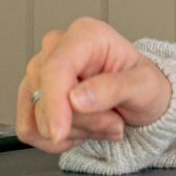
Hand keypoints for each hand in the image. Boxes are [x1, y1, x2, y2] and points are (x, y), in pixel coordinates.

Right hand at [15, 16, 173, 153]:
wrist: (139, 101)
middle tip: (114, 121)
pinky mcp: (30, 97)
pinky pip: (30, 130)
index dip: (54, 103)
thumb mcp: (144, 85)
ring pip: (37, 118)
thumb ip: (113, 88)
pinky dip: (59, 140)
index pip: (56, 68)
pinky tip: (84, 130)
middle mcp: (56, 49)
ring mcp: (39, 73)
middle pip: (46, 97)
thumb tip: (76, 99)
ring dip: (75, 132)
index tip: (59, 132)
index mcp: (85, 35)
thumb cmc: (143, 86)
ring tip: (103, 122)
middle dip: (82, 121)